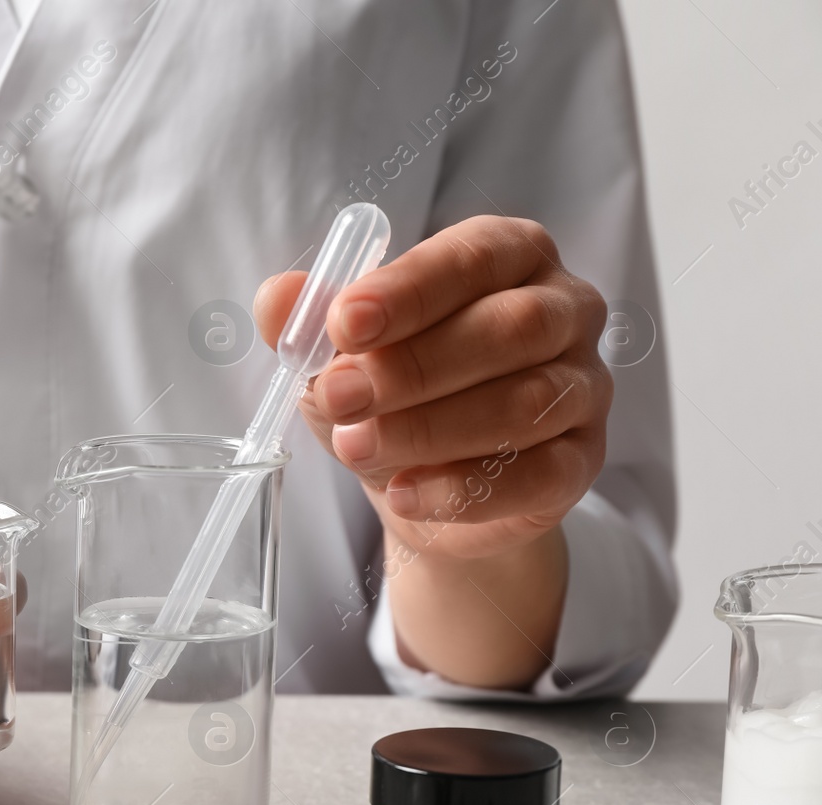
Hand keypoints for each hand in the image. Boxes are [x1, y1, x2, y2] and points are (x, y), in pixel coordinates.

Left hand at [255, 215, 609, 559]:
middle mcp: (563, 310)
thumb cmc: (392, 393)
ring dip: (428, 429)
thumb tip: (276, 298)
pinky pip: (539, 475)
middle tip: (337, 394)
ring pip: (525, 403)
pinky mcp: (582, 461)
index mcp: (509, 256)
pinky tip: (402, 493)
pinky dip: (461, 489)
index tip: (344, 322)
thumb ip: (311, 320)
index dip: (408, 290)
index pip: (472, 258)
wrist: (426, 485)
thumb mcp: (342, 353)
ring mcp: (584, 386)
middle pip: (510, 328)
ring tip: (352, 447)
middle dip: (413, 366)